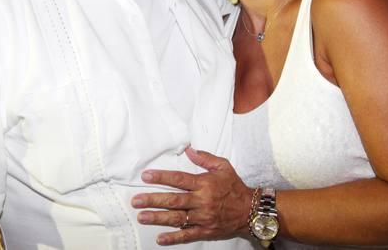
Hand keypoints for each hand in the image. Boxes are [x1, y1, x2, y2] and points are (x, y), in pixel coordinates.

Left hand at [131, 147, 252, 245]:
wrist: (250, 210)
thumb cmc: (235, 187)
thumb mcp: (223, 166)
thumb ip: (205, 158)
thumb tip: (188, 150)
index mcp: (204, 184)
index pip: (179, 180)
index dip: (161, 177)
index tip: (146, 176)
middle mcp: (202, 201)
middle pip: (174, 200)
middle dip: (153, 200)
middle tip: (136, 200)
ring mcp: (203, 217)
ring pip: (177, 218)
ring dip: (158, 218)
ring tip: (142, 216)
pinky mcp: (205, 230)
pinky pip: (188, 235)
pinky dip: (173, 238)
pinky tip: (160, 238)